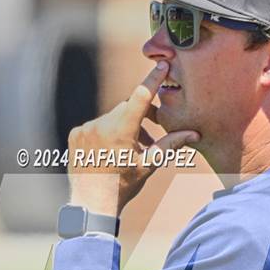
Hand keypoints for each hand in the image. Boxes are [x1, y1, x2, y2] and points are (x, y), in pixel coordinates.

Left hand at [67, 61, 198, 215]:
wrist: (92, 204)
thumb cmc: (124, 186)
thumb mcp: (149, 165)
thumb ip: (170, 144)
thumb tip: (194, 134)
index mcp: (122, 130)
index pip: (141, 96)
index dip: (153, 79)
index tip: (163, 65)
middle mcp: (101, 124)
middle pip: (127, 109)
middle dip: (138, 120)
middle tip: (147, 141)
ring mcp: (86, 128)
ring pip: (111, 117)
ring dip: (121, 128)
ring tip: (126, 151)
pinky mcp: (76, 133)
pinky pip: (95, 125)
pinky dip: (104, 133)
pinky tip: (107, 153)